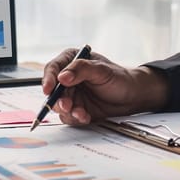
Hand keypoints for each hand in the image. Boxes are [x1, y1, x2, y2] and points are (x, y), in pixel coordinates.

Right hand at [42, 48, 167, 124]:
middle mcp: (68, 78)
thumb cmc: (119, 78)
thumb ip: (81, 69)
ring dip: (68, 111)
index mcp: (71, 61)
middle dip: (58, 100)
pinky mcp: (76, 109)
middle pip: (53, 90)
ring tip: (81, 112)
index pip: (53, 69)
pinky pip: (68, 116)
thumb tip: (62, 76)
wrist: (132, 97)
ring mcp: (72, 95)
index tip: (48, 89)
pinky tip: (85, 116)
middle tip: (67, 105)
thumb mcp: (102, 70)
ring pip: (59, 105)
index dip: (48, 79)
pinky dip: (75, 118)